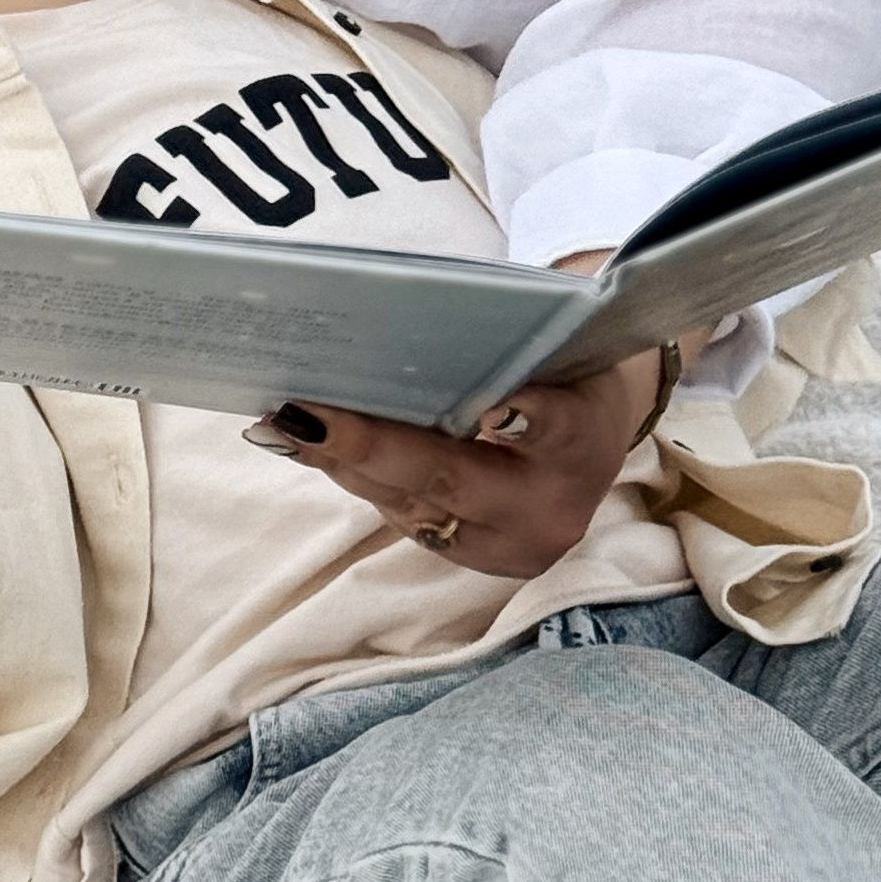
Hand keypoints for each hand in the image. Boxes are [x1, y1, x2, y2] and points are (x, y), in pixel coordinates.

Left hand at [245, 347, 663, 583]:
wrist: (597, 437)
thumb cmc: (563, 367)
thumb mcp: (558, 346)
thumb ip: (513, 341)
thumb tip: (412, 320)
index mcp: (585, 437)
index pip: (557, 426)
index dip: (526, 417)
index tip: (491, 408)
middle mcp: (550, 506)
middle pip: (456, 479)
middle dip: (374, 449)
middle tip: (306, 415)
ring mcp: (511, 545)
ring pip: (415, 506)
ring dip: (343, 464)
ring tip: (282, 424)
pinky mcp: (478, 560)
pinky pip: (406, 519)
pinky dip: (355, 478)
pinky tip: (303, 444)